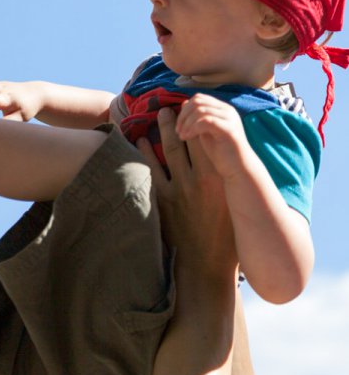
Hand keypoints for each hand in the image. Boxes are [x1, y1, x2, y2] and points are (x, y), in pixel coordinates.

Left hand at [137, 107, 237, 276]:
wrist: (206, 269)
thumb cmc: (228, 237)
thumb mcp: (234, 203)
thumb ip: (229, 178)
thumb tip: (226, 153)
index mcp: (220, 178)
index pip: (208, 137)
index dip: (199, 118)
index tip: (193, 106)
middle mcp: (200, 180)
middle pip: (186, 139)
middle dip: (177, 119)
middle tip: (170, 106)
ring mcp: (179, 190)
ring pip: (168, 150)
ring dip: (162, 130)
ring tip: (159, 115)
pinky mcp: (163, 202)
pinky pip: (151, 171)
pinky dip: (145, 153)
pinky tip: (139, 141)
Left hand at [175, 93, 250, 179]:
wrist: (239, 170)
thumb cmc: (222, 154)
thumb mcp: (205, 132)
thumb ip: (197, 118)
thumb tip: (184, 103)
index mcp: (222, 109)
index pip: (199, 98)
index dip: (184, 110)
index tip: (178, 126)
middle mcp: (228, 110)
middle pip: (198, 101)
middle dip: (184, 115)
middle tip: (178, 131)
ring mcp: (230, 119)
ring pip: (200, 110)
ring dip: (186, 123)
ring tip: (182, 136)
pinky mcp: (229, 129)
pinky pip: (206, 121)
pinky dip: (192, 128)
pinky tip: (187, 138)